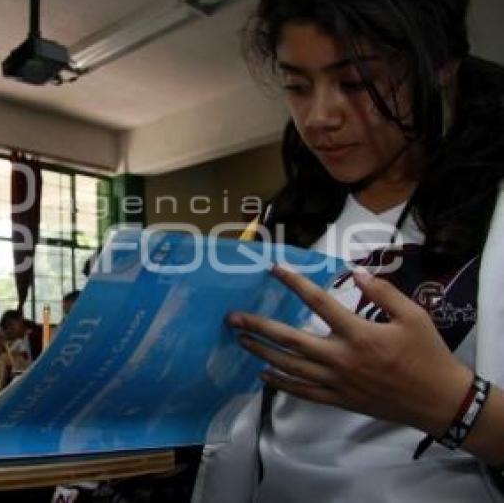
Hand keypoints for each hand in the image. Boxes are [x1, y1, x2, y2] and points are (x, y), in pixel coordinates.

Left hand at [228, 265, 472, 436]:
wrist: (438, 401)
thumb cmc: (427, 355)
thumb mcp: (413, 316)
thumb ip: (383, 292)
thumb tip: (357, 272)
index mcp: (358, 333)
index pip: (318, 303)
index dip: (294, 283)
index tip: (273, 269)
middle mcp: (341, 358)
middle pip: (289, 340)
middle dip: (258, 326)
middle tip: (232, 317)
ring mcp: (336, 382)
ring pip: (289, 367)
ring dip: (261, 352)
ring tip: (240, 339)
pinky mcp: (338, 400)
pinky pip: (302, 392)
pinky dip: (280, 383)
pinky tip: (264, 374)